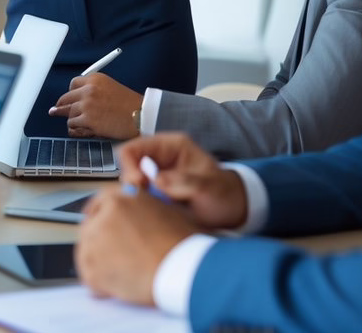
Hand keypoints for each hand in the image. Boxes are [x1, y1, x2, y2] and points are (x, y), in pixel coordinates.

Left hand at [49, 74, 142, 138]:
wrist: (140, 115)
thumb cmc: (129, 104)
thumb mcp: (110, 87)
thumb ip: (93, 89)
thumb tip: (76, 98)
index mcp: (94, 79)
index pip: (72, 84)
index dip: (70, 93)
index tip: (69, 100)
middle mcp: (88, 89)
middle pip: (65, 98)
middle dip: (61, 106)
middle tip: (57, 111)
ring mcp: (87, 105)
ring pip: (68, 113)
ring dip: (71, 120)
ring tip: (77, 125)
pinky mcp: (88, 120)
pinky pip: (73, 125)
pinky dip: (76, 129)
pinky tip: (81, 130)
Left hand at [75, 186, 199, 305]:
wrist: (183, 267)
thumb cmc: (182, 242)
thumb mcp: (163, 209)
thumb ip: (142, 206)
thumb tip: (138, 216)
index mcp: (118, 199)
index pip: (99, 203)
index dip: (100, 216)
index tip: (99, 224)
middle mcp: (102, 217)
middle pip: (90, 227)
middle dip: (100, 242)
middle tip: (114, 257)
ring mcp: (94, 242)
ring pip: (86, 252)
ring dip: (99, 263)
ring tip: (121, 275)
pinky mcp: (93, 268)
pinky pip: (89, 277)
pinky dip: (99, 284)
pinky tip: (116, 288)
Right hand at [118, 134, 248, 228]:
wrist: (234, 210)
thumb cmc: (224, 193)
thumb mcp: (208, 187)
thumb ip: (184, 181)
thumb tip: (156, 180)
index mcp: (169, 146)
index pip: (133, 149)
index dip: (130, 167)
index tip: (140, 186)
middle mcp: (158, 157)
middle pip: (127, 166)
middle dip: (133, 185)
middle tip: (146, 202)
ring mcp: (156, 174)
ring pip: (131, 183)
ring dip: (138, 197)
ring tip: (154, 209)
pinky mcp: (156, 192)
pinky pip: (140, 196)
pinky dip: (143, 205)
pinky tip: (155, 214)